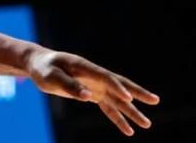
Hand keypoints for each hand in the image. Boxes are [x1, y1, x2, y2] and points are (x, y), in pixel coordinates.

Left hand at [25, 49, 159, 136]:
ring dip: (132, 111)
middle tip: (155, 100)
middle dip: (138, 93)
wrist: (39, 64)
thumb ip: (69, 86)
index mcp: (84, 67)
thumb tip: (87, 97)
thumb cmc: (43, 68)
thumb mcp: (51, 77)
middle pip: (120, 85)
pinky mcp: (93, 93)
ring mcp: (95, 85)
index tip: (128, 97)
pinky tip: (128, 131)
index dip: (116, 86)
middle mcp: (94, 76)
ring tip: (147, 124)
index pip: (105, 77)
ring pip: (118, 100)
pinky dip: (118, 118)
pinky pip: (109, 107)